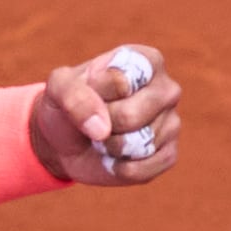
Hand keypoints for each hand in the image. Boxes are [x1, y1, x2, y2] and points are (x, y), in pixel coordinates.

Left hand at [25, 45, 183, 188]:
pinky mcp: (169, 155)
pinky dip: (118, 168)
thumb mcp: (58, 87)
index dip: (94, 93)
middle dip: (102, 124)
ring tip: (106, 136)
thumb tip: (102, 129)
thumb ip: (73, 95)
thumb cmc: (68, 104)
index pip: (120, 82)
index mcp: (146, 60)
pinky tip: (115, 156)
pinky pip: (142, 169)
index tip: (89, 90)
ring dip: (110, 147)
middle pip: (131, 116)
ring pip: (136, 145)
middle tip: (98, 119)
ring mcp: (172, 123)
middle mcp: (167, 89)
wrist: (66, 141)